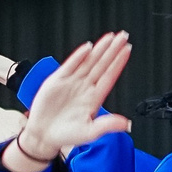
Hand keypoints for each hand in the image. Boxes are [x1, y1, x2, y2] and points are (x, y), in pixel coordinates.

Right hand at [6, 33, 132, 170]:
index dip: (118, 63)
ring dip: (99, 49)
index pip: (110, 76)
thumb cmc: (67, 135)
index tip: (127, 50)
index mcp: (95, 98)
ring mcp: (72, 82)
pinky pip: (70, 65)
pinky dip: (78, 56)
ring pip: (89, 62)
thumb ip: (107, 126)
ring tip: (109, 38)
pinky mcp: (57, 80)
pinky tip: (87, 48)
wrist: (44, 135)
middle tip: (123, 36)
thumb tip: (127, 124)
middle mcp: (85, 87)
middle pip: (102, 64)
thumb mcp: (90, 133)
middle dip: (113, 50)